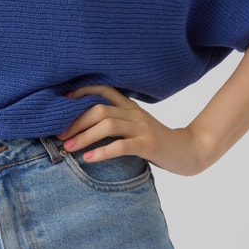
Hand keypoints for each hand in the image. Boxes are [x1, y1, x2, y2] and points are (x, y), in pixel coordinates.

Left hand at [59, 85, 207, 175]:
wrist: (189, 151)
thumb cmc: (157, 141)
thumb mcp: (135, 126)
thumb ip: (116, 123)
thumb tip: (85, 127)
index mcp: (129, 106)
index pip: (103, 90)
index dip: (81, 92)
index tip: (62, 102)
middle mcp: (134, 113)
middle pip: (99, 109)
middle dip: (75, 121)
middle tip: (59, 135)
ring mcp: (142, 127)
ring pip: (107, 124)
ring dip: (84, 136)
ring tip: (68, 147)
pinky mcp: (148, 144)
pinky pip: (122, 145)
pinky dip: (102, 151)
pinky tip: (88, 159)